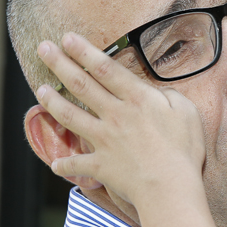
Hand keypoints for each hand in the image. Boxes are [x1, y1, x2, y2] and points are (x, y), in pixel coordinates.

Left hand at [34, 34, 205, 207]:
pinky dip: (65, 165)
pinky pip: (78, 164)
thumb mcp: (187, 112)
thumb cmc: (184, 150)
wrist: (170, 188)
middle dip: (59, 64)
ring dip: (52, 101)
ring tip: (39, 89)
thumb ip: (169, 97)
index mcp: (136, 99)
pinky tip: (55, 164)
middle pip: (81, 85)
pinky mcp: (101, 165)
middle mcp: (115, 115)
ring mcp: (104, 140)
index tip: (67, 38)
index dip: (84, 51)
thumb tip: (158, 94)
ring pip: (70, 116)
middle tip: (43, 49)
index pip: (105, 68)